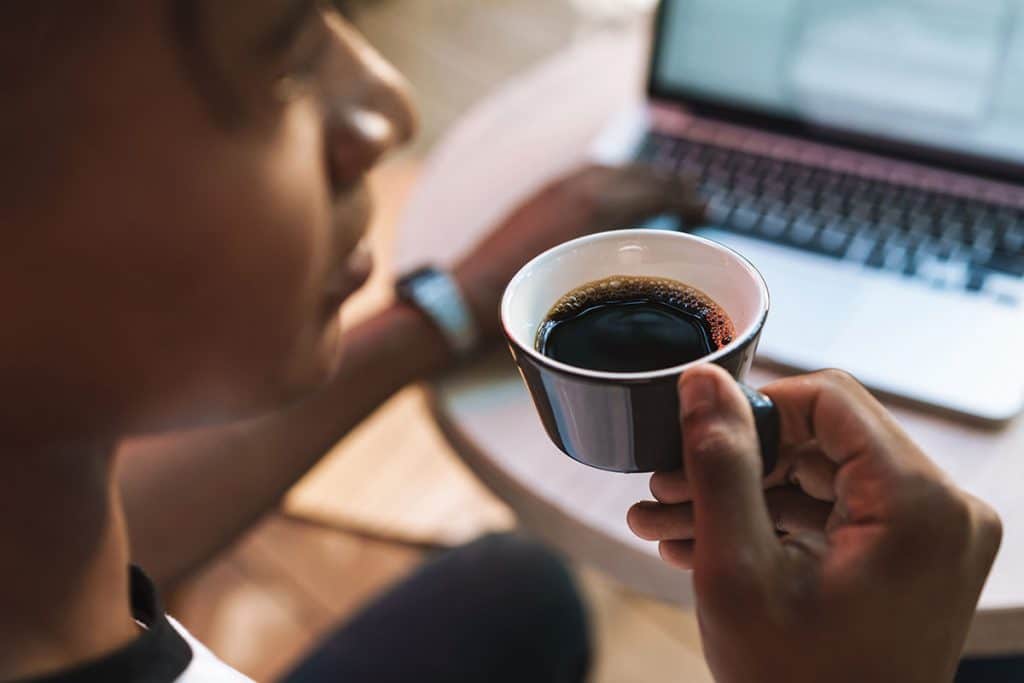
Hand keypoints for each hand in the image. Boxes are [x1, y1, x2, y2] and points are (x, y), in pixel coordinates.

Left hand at [453, 164, 704, 341]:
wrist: (463, 297)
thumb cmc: (517, 308)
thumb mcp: (578, 301)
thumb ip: (617, 279)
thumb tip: (651, 282)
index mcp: (592, 212)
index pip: (654, 194)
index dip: (685, 200)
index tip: (705, 210)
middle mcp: (577, 191)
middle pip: (639, 177)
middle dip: (671, 184)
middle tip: (695, 195)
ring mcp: (557, 189)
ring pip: (615, 171)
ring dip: (644, 175)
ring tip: (664, 187)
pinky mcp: (541, 196)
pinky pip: (590, 174)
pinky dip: (614, 177)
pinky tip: (619, 189)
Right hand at [627, 366, 1001, 682]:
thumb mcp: (738, 570)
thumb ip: (720, 463)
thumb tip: (702, 382)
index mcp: (919, 505)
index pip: (828, 400)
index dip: (752, 409)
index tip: (691, 441)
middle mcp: (943, 511)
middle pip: (822, 438)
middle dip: (734, 461)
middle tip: (662, 487)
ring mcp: (931, 537)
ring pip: (820, 476)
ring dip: (739, 494)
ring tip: (664, 520)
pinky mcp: (911, 558)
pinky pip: (834, 513)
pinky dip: (770, 523)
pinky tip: (700, 541)